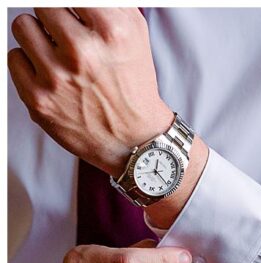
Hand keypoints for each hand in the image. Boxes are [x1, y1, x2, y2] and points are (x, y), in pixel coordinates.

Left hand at [8, 8, 172, 176]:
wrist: (135, 140)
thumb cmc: (132, 83)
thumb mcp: (134, 33)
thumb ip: (107, 3)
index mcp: (111, 31)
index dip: (73, 8)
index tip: (76, 20)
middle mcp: (83, 52)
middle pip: (43, 6)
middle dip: (55, 21)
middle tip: (69, 41)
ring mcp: (57, 77)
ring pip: (23, 26)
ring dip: (38, 38)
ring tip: (57, 56)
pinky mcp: (38, 99)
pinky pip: (14, 57)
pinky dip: (30, 64)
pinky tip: (51, 77)